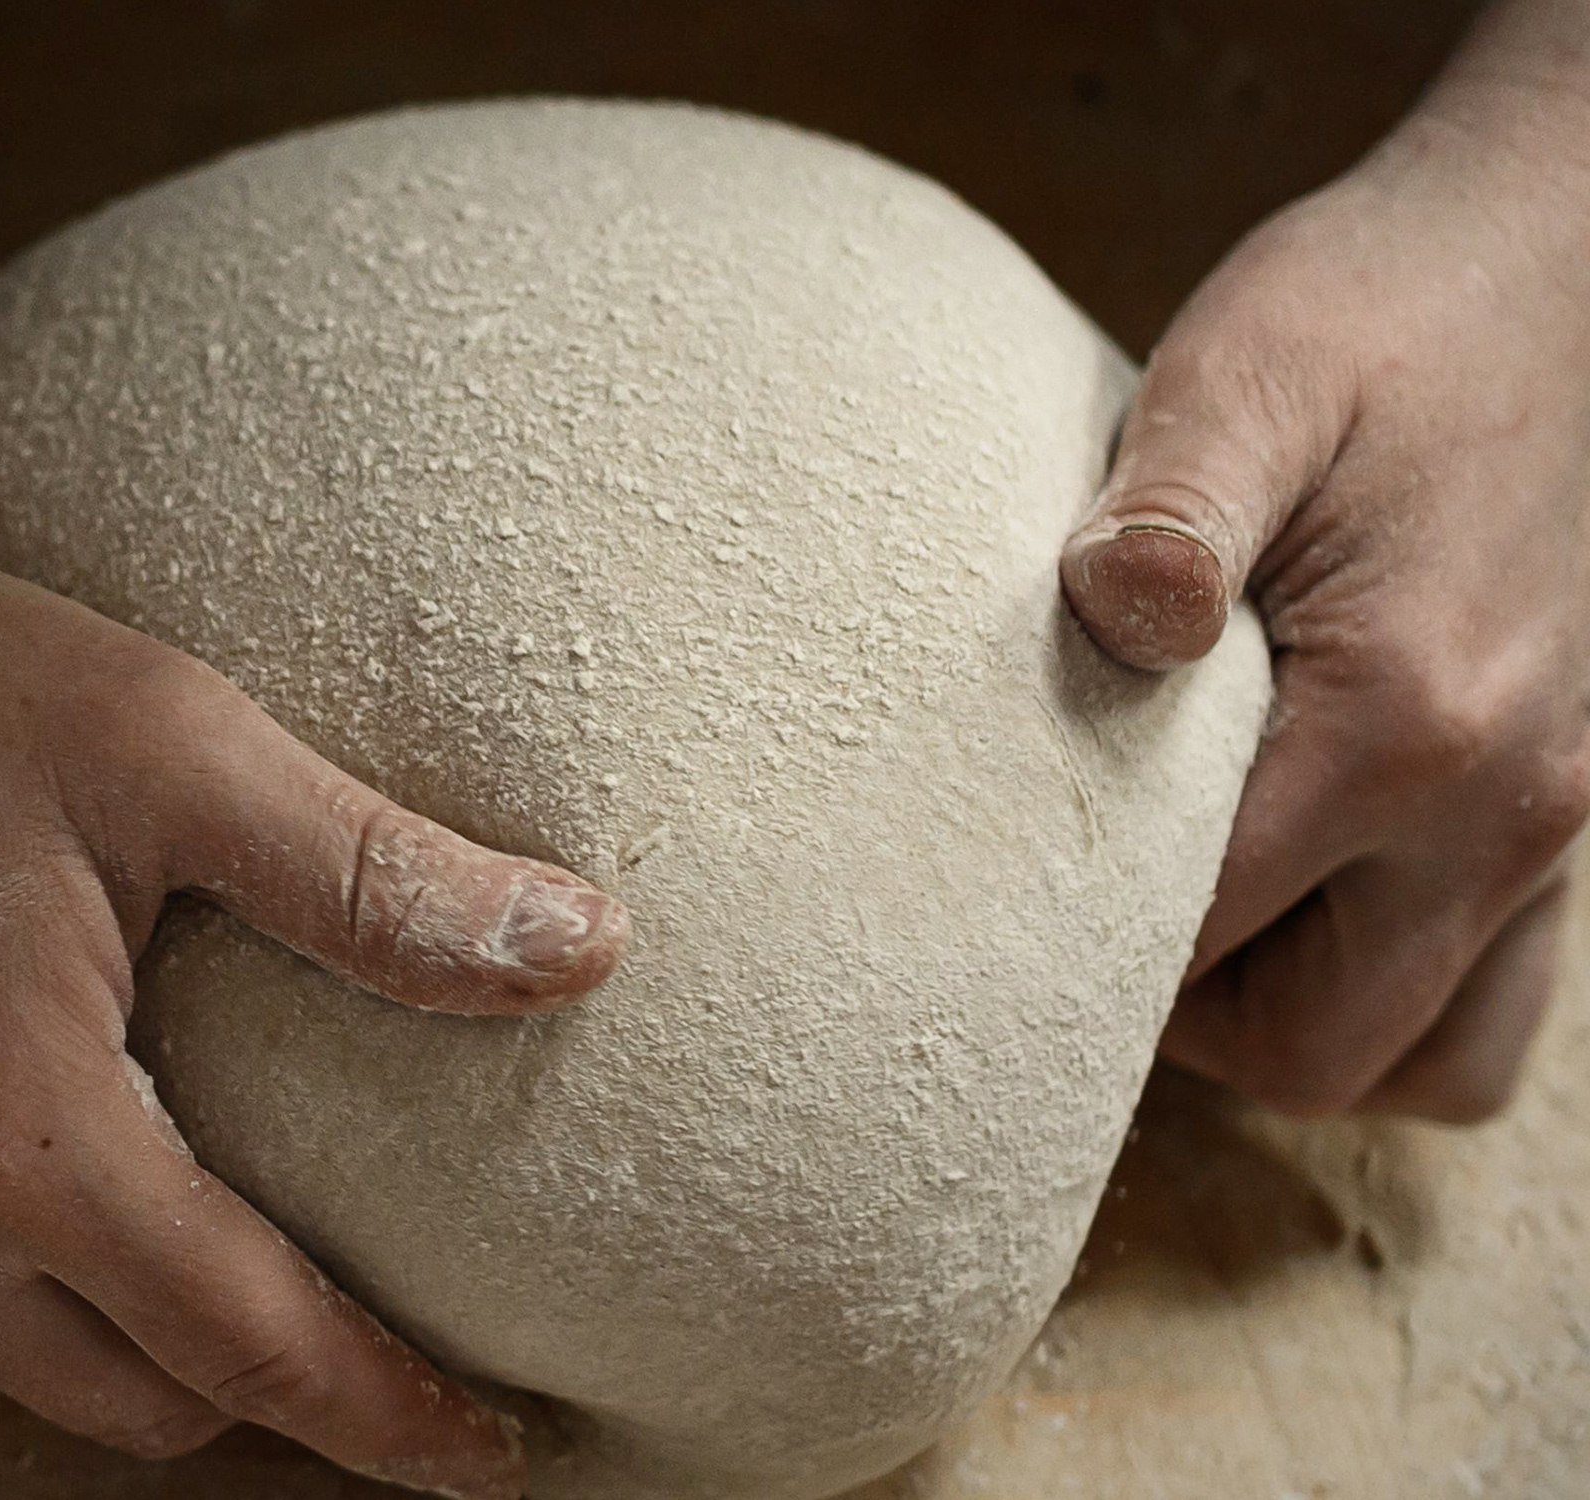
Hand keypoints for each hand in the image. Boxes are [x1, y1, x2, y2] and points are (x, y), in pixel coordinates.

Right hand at [0, 480, 625, 1497]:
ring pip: (23, 1372)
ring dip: (149, 1347)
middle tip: (389, 1349)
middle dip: (276, 1395)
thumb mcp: (183, 748)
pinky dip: (24, 1291)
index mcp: (6, 1121)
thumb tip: (584, 948)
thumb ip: (376, 877)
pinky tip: (82, 1194)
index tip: (491, 1455)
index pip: (245, 1343)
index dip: (386, 1415)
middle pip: (140, 1401)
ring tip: (249, 1269)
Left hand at [1061, 52, 1589, 1121]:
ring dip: (1300, 1029)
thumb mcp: (1251, 370)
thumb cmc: (1388, 311)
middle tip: (1089, 925)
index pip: (1205, 939)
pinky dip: (1396, 992)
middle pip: (1318, 1049)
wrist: (1571, 254)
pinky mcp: (1583, 806)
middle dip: (1183, 1024)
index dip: (1080, 955)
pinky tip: (1312, 898)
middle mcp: (1513, 807)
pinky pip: (1494, 994)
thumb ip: (1172, 508)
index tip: (999, 910)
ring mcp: (1568, 822)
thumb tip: (1107, 614)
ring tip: (1205, 931)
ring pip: (1431, 1058)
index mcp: (1409, 720)